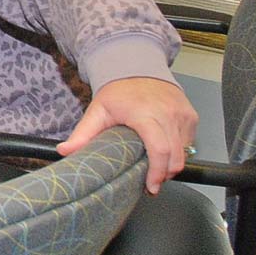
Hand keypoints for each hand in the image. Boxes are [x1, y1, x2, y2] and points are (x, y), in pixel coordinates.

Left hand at [57, 76, 198, 193]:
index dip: (157, 172)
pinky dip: (178, 151)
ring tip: (155, 167)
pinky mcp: (191, 117)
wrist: (138, 67)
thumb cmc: (119, 91)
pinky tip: (163, 150)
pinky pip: (188, 143)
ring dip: (171, 165)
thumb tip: (64, 151)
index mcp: (145, 114)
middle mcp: (168, 114)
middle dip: (164, 175)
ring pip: (184, 153)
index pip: (160, 149)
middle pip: (175, 157)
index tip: (151, 187)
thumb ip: (82, 134)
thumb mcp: (97, 110)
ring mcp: (183, 115)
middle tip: (150, 182)